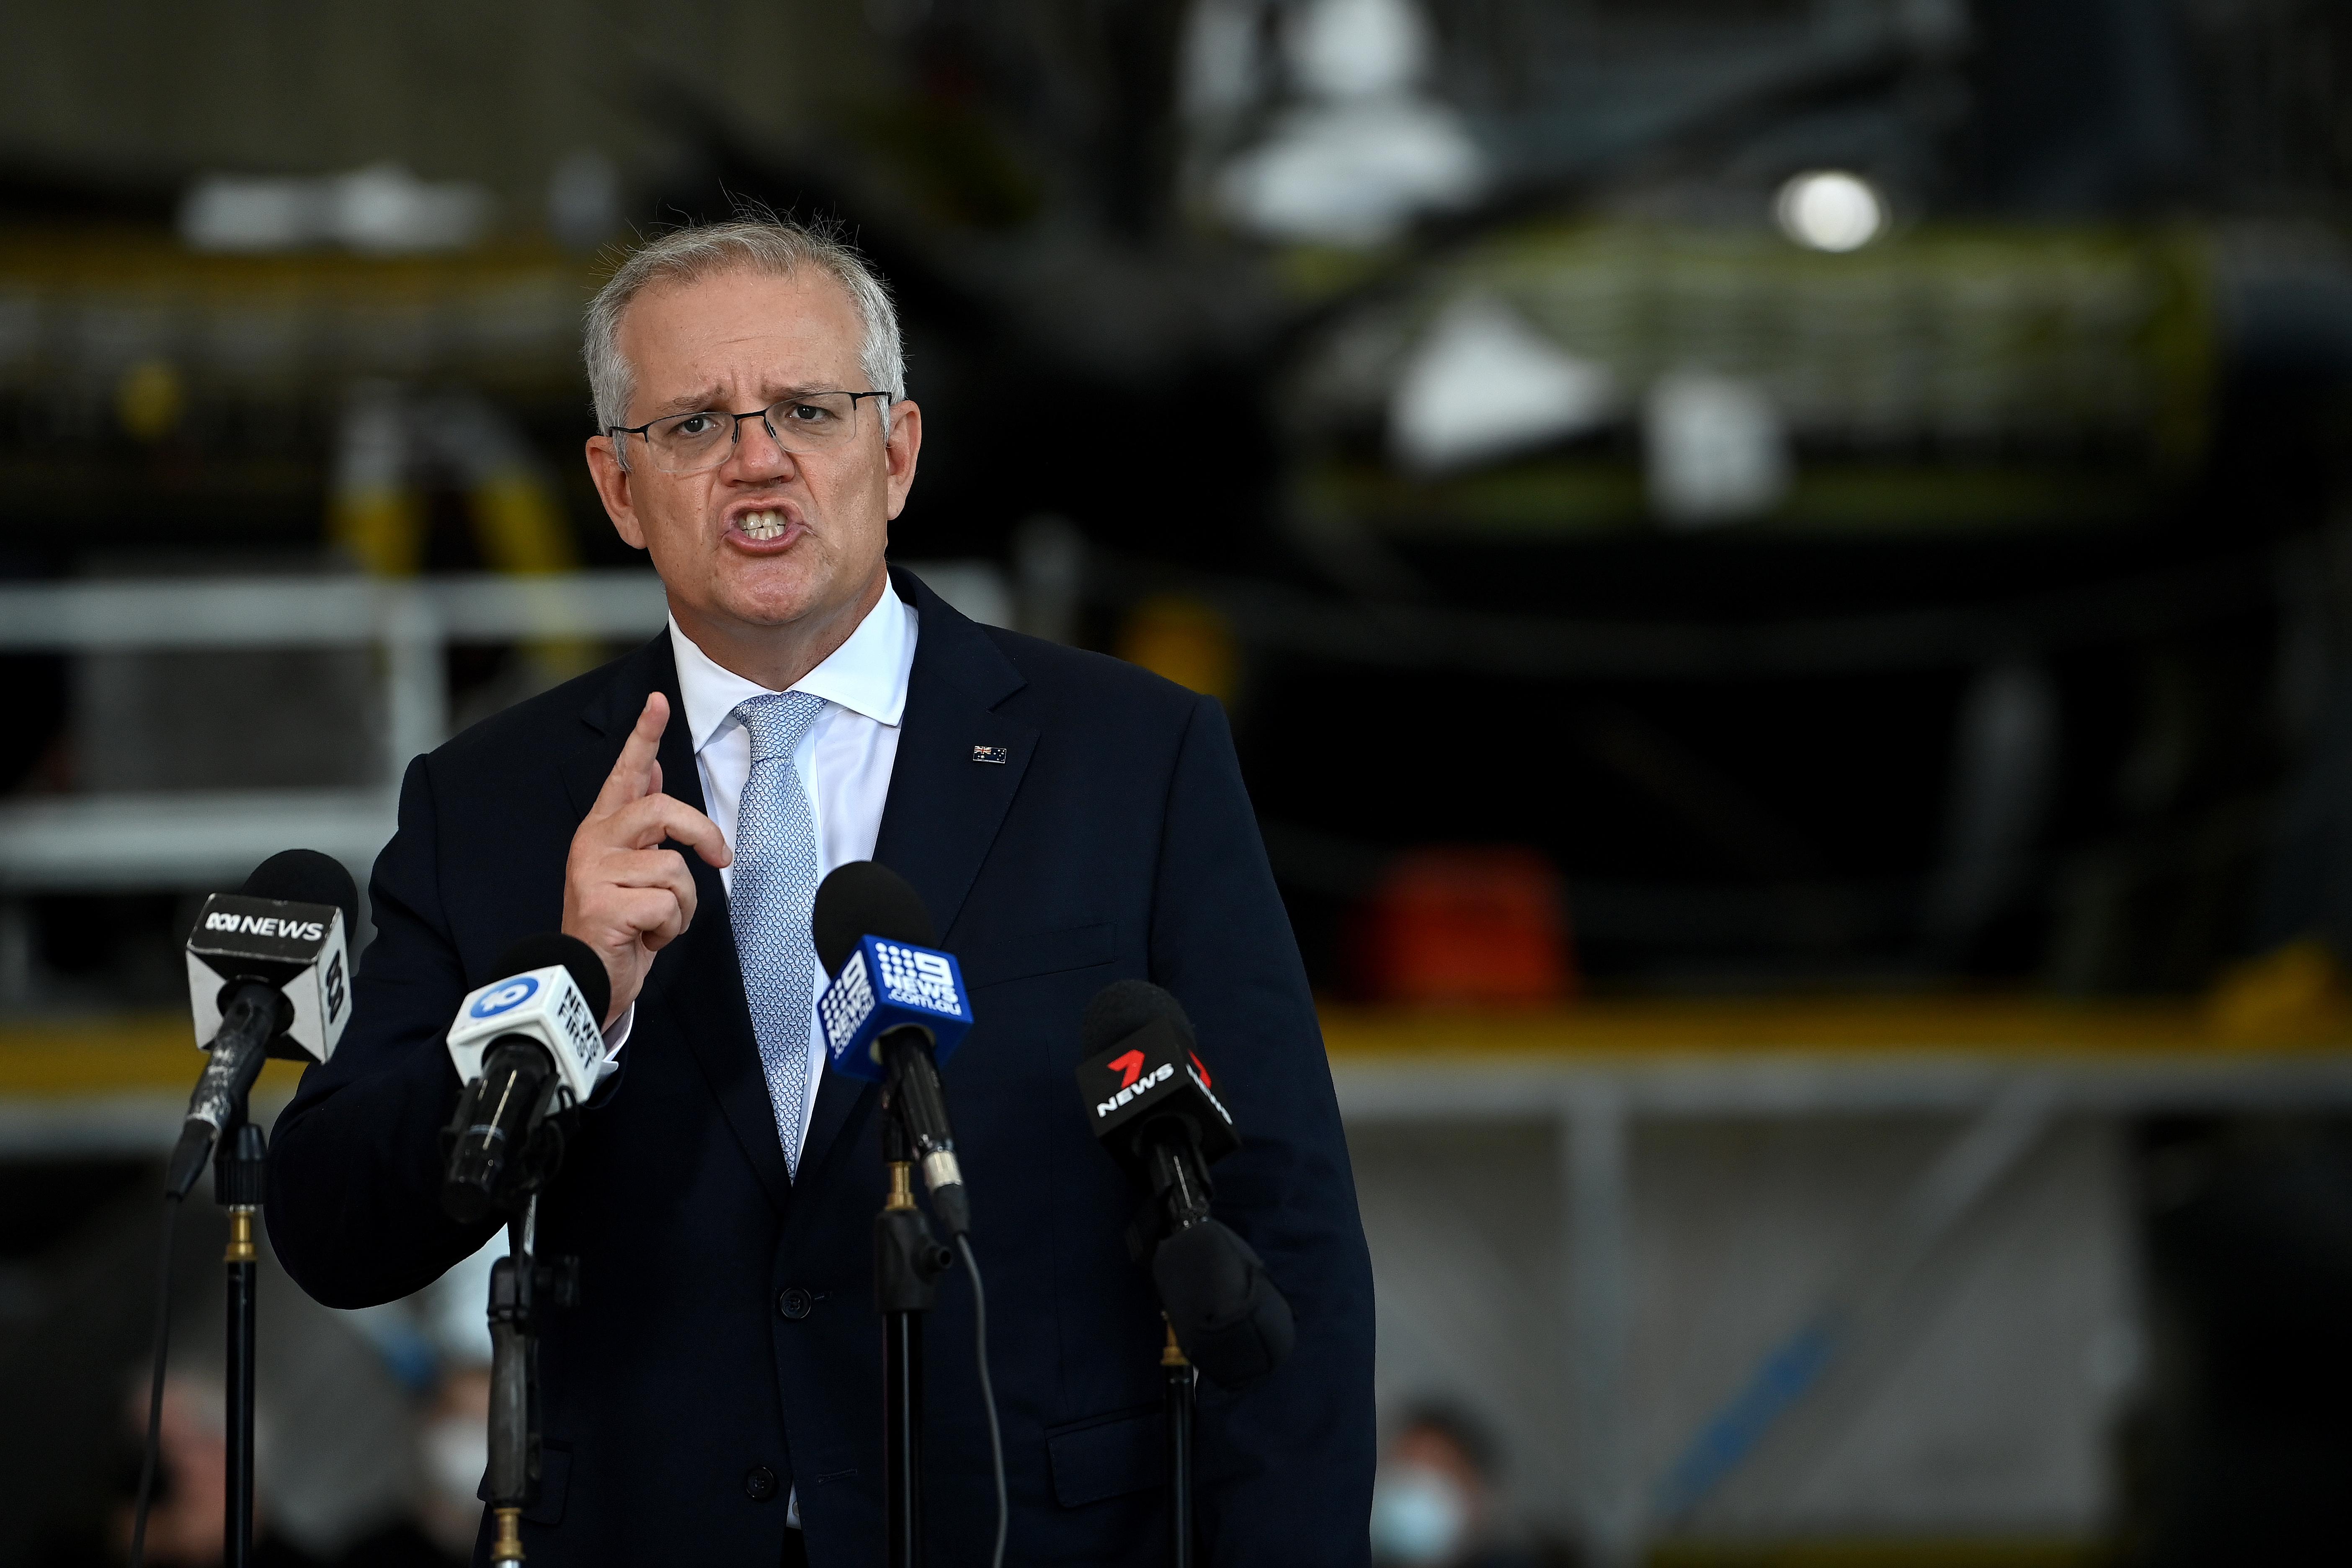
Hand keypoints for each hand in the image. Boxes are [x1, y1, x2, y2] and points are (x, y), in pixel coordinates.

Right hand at [563, 692, 730, 1024]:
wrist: (586, 979)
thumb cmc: (619, 925)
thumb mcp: (633, 867)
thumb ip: (642, 822)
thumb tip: (656, 768)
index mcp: (602, 830)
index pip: (625, 774)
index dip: (643, 737)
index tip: (658, 702)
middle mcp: (593, 843)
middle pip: (661, 810)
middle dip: (701, 832)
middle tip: (720, 857)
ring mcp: (594, 874)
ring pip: (673, 868)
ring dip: (683, 905)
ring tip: (659, 921)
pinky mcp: (603, 906)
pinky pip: (668, 905)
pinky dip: (671, 928)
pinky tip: (646, 939)